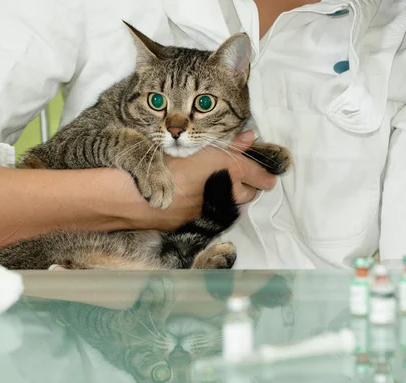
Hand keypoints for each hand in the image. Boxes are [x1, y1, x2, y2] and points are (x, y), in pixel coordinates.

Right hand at [124, 130, 276, 230]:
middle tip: (243, 179)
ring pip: (227, 205)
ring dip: (228, 196)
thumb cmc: (162, 161)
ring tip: (218, 185)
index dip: (264, 176)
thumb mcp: (196, 145)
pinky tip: (194, 195)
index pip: (256, 174)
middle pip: (246, 194)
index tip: (271, 179)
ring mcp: (207, 210)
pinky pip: (208, 213)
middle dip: (248, 188)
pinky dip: (207, 204)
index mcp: (227, 169)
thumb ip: (227, 144)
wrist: (134, 194)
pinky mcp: (192, 222)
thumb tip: (249, 137)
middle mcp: (222, 192)